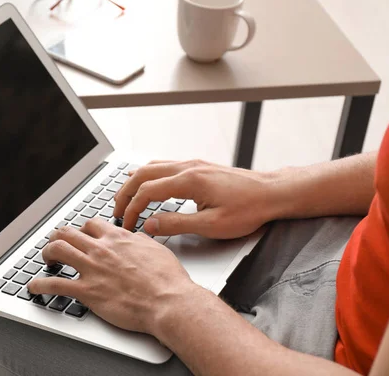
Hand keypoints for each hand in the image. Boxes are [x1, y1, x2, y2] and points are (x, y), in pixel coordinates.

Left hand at [27, 218, 198, 334]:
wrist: (168, 301)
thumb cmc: (167, 279)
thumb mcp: (155, 249)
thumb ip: (139, 241)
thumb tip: (136, 238)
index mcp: (118, 238)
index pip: (91, 225)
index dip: (83, 230)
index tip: (81, 236)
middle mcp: (101, 249)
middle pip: (68, 232)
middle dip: (58, 237)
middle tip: (57, 244)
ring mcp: (92, 269)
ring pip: (57, 250)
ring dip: (46, 253)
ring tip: (46, 260)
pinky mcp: (87, 291)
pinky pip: (55, 284)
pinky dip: (40, 284)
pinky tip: (34, 287)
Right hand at [113, 160, 275, 238]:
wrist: (272, 192)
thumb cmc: (248, 209)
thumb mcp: (212, 225)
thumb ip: (177, 224)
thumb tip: (150, 224)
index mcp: (189, 181)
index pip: (147, 192)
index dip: (132, 209)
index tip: (126, 224)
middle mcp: (188, 167)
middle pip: (143, 174)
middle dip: (125, 192)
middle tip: (116, 210)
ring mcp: (193, 164)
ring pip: (152, 166)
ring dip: (134, 182)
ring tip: (124, 197)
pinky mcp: (198, 166)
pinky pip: (164, 165)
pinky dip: (148, 174)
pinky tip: (145, 180)